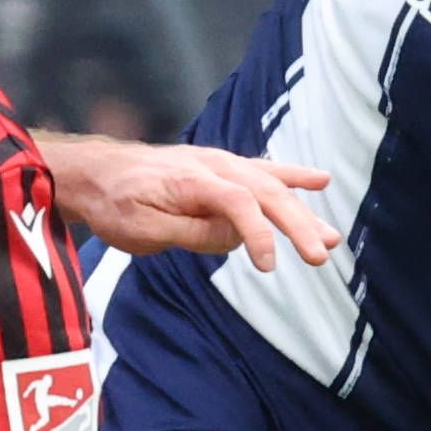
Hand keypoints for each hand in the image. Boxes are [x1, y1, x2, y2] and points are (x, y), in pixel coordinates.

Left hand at [37, 132, 336, 270]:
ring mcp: (220, 163)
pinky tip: (321, 181)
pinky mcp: (223, 169)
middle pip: (265, 192)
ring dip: (303, 211)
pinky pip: (264, 171)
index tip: (268, 267)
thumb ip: (190, 233)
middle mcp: (212, 165)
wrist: (98, 173)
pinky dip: (293, 176)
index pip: (237, 203)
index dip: (258, 233)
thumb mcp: (141, 230)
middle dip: (296, 225)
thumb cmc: (115, 204)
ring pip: (271, 184)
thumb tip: (234, 239)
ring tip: (332, 238)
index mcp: (191, 179)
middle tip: (320, 256)